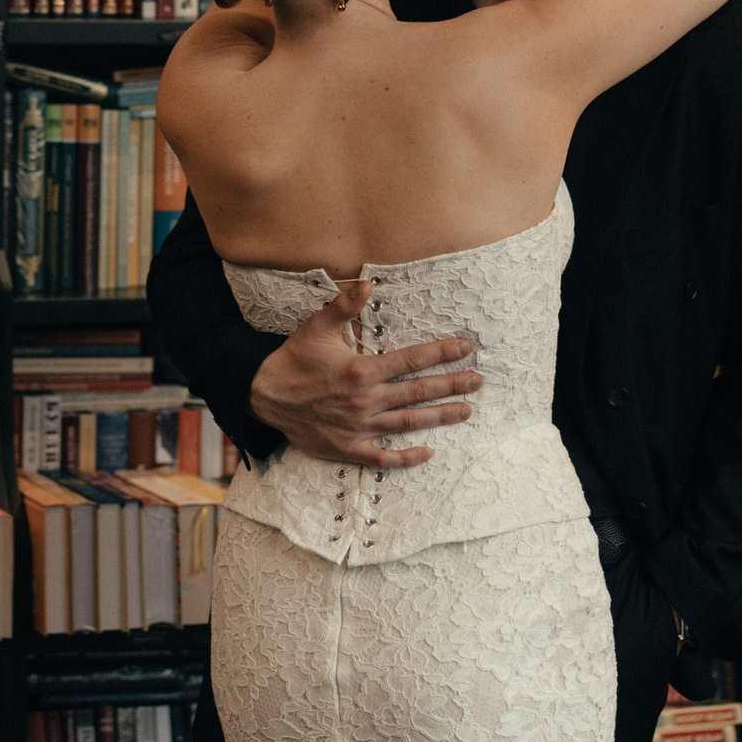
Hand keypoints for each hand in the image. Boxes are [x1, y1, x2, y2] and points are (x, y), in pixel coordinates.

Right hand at [245, 280, 481, 468]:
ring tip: (465, 411)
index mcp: (361, 370)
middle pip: (419, 392)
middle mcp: (365, 400)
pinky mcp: (348, 447)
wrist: (264, 397)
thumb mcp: (316, 327)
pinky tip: (427, 453)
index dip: (442, 353)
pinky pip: (383, 458)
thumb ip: (345, 306)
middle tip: (478, 381)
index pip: (412, 360)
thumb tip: (367, 283)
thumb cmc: (293, 360)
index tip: (465, 348)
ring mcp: (359, 427)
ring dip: (440, 417)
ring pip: (409, 423)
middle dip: (452, 385)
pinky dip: (406, 458)